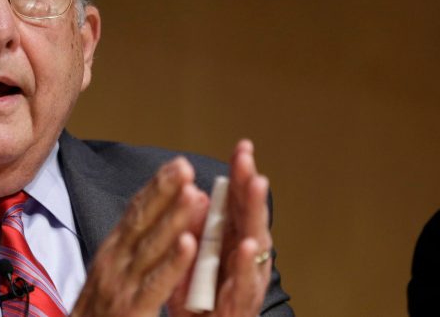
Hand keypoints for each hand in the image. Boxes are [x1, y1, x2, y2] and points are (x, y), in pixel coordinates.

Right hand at [71, 157, 208, 316]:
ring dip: (173, 218)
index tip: (177, 164)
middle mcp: (113, 264)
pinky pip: (155, 285)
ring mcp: (120, 287)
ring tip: (193, 193)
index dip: (156, 187)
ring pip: (150, 247)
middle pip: (140, 221)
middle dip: (163, 192)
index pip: (134, 213)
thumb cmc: (98, 315)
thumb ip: (134, 249)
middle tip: (185, 166)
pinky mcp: (131, 311)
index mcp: (111, 253)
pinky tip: (188, 243)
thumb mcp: (112, 275)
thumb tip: (158, 221)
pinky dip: (172, 263)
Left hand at [167, 139, 272, 316]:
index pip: (237, 206)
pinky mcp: (239, 309)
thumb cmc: (199, 304)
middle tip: (247, 158)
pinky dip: (245, 265)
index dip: (240, 177)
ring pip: (254, 246)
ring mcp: (245, 284)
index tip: (242, 147)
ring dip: (254, 215)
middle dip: (248, 186)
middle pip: (248, 218)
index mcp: (231, 246)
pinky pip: (243, 285)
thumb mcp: (192, 260)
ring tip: (255, 185)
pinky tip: (247, 246)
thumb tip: (196, 193)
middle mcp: (244, 262)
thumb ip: (196, 229)